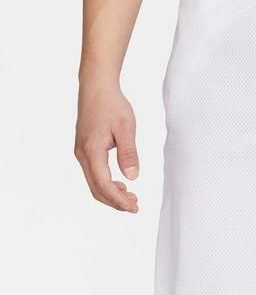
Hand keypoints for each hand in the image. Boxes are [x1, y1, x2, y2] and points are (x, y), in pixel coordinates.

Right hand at [75, 82, 139, 211]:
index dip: (119, 200)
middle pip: (96, 189)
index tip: (134, 207)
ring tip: (131, 197)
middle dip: (115, 202)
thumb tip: (132, 177)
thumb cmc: (112, 105)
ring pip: (94, 182)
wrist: (96, 87)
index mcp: (91, 151)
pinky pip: (93, 173)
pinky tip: (121, 184)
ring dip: (111, 194)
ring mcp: (81, 152)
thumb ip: (128, 153)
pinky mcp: (84, 148)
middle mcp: (82, 154)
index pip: (104, 185)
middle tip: (135, 207)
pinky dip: (106, 183)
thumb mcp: (126, 128)